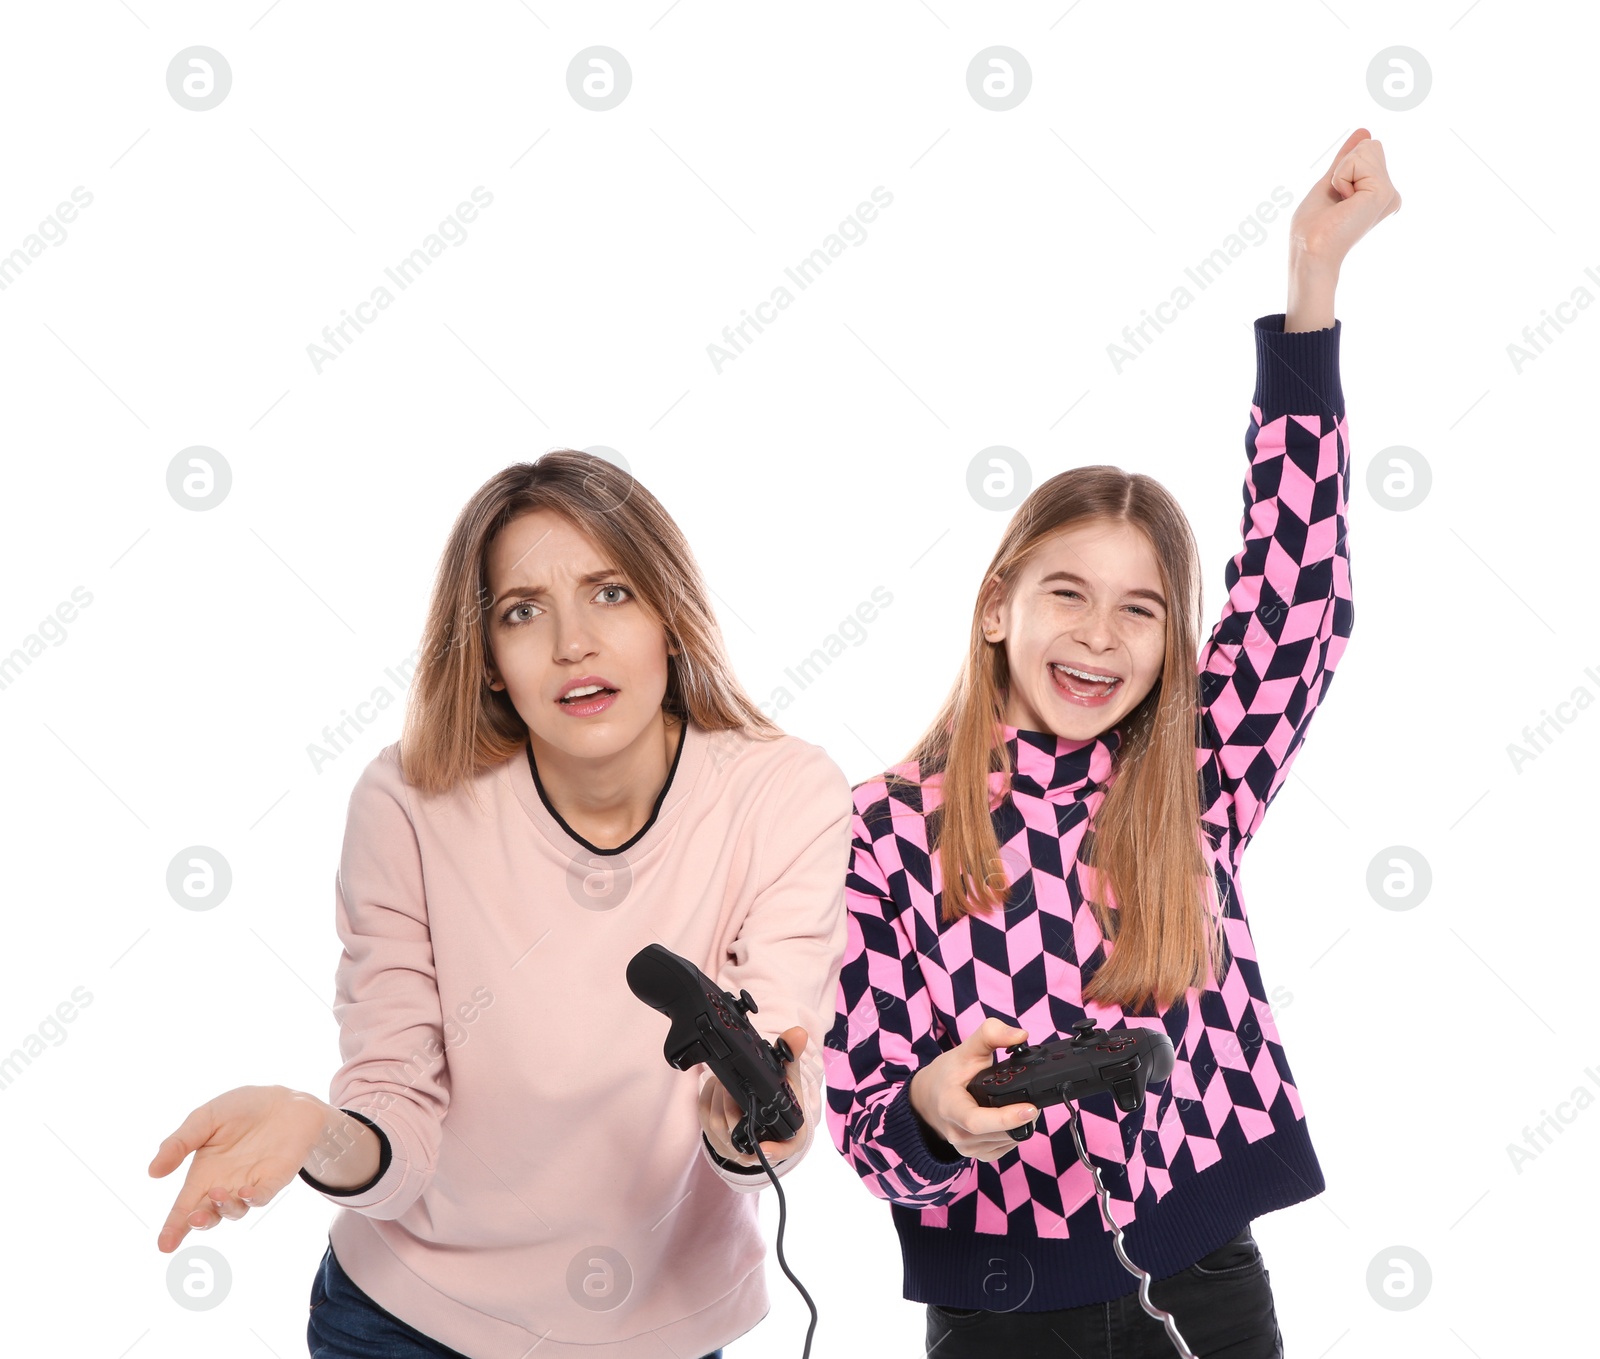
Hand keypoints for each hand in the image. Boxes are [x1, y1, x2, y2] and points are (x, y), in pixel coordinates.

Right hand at [147, 1085, 330, 1252]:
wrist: (283, 1099)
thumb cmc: (241, 1110)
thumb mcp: (204, 1119)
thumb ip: (179, 1143)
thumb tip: (153, 1172)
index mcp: (202, 1175)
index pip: (183, 1207)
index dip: (173, 1228)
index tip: (163, 1245)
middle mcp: (224, 1186)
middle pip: (207, 1216)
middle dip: (198, 1222)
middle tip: (193, 1219)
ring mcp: (250, 1185)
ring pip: (234, 1210)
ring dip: (224, 1206)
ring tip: (217, 1193)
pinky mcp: (274, 1179)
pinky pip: (263, 1196)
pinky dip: (254, 1198)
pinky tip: (246, 1193)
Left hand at [698, 1025, 808, 1168]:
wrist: (764, 1114)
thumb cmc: (781, 1100)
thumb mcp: (789, 1079)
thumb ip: (791, 1056)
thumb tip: (798, 1032)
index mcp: (786, 1138)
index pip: (782, 1151)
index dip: (773, 1151)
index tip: (762, 1148)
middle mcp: (760, 1147)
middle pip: (739, 1132)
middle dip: (730, 1104)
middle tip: (729, 1080)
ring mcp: (736, 1146)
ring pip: (718, 1124)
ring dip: (717, 1098)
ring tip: (724, 1079)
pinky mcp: (715, 1137)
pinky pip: (705, 1119)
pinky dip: (707, 1098)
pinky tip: (715, 1084)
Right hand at [908, 1017, 1040, 1162]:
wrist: (927, 1098)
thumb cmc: (946, 1075)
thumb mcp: (965, 1050)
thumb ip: (991, 1035)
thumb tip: (1021, 1035)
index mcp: (950, 1108)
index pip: (978, 1121)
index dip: (1006, 1118)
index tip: (1030, 1108)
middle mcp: (957, 1133)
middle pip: (998, 1133)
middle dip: (1022, 1118)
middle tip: (1036, 1102)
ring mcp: (967, 1148)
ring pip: (1005, 1142)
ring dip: (1021, 1127)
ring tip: (1026, 1107)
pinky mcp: (977, 1155)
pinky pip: (1004, 1148)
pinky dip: (1014, 1134)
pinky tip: (1013, 1119)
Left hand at [1288, 127, 1402, 272]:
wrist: (1310, 249)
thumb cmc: (1314, 226)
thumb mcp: (1332, 182)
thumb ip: (1347, 160)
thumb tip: (1365, 132)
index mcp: (1379, 193)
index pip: (1366, 150)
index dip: (1343, 167)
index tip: (1337, 197)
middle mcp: (1390, 194)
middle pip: (1369, 146)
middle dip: (1343, 166)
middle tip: (1337, 200)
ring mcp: (1390, 193)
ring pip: (1367, 148)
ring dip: (1341, 173)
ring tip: (1341, 202)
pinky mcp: (1384, 192)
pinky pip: (1358, 160)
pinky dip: (1341, 177)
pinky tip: (1345, 202)